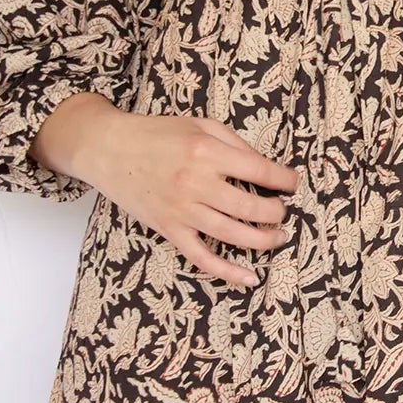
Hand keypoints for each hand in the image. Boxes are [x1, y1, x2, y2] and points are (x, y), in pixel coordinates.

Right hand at [30, 93, 300, 287]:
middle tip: (283, 211)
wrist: (109, 148)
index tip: (293, 183)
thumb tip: (265, 167)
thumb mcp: (199, 124)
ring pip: (234, 234)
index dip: (285, 180)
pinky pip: (202, 256)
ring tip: (278, 237)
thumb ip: (234, 143)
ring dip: (264, 240)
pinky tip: (249, 278)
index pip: (261, 171)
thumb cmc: (156, 134)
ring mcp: (182, 209)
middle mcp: (197, 182)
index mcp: (207, 151)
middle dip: (277, 212)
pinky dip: (227, 271)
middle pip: (252, 208)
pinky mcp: (169, 229)